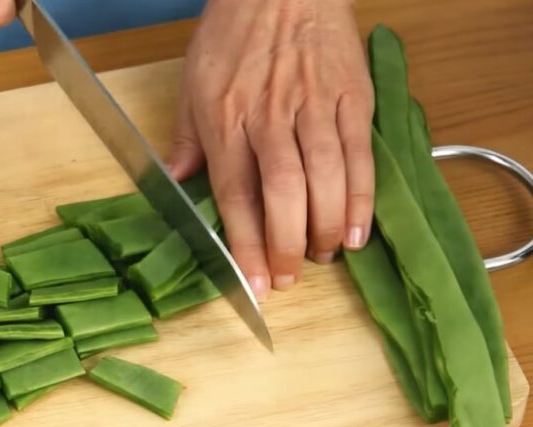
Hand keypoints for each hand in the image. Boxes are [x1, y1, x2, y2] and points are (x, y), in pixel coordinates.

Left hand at [168, 0, 374, 299]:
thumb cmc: (234, 32)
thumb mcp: (193, 81)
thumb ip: (186, 137)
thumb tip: (174, 181)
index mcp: (226, 119)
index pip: (235, 193)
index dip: (244, 243)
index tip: (251, 283)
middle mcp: (269, 118)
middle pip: (282, 193)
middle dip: (285, 245)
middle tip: (287, 280)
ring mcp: (314, 107)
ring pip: (324, 178)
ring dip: (325, 227)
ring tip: (321, 256)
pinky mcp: (350, 98)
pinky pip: (360, 155)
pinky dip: (362, 197)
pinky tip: (358, 229)